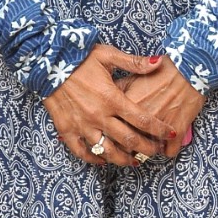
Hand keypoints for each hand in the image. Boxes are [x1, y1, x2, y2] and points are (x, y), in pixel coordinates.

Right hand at [43, 42, 180, 167]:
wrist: (47, 63)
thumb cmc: (79, 58)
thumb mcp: (107, 55)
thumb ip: (133, 62)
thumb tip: (159, 61)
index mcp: (112, 98)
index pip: (142, 119)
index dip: (159, 129)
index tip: (170, 134)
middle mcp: (99, 116)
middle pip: (128, 140)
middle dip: (145, 149)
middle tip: (154, 152)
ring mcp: (82, 125)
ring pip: (107, 151)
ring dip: (123, 159)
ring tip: (133, 161)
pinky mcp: (67, 130)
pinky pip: (82, 152)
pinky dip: (94, 159)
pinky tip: (103, 160)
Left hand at [112, 55, 203, 159]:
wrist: (188, 70)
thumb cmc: (161, 70)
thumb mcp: (133, 74)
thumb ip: (117, 89)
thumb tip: (106, 97)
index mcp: (125, 106)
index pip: (110, 130)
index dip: (110, 135)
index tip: (114, 135)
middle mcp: (139, 120)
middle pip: (127, 146)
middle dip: (126, 148)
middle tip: (129, 144)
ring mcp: (158, 129)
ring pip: (148, 151)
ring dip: (147, 150)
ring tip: (147, 144)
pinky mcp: (177, 133)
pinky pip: (169, 152)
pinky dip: (167, 150)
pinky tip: (165, 145)